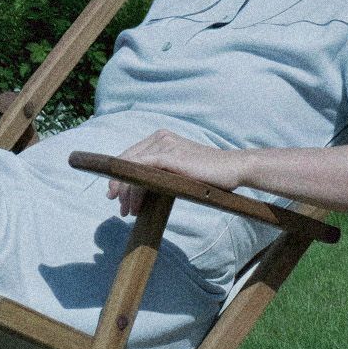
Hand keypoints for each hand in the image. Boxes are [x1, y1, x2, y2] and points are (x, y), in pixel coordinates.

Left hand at [109, 130, 232, 216]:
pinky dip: (130, 183)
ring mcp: (164, 144)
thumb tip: (140, 190)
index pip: (131, 156)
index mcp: (161, 138)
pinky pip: (141, 167)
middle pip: (127, 162)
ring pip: (132, 168)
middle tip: (121, 209)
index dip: (118, 176)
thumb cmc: (210, 173)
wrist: (233, 168)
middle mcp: (160, 137)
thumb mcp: (180, 170)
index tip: (114, 195)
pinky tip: (128, 198)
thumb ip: (161, 173)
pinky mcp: (169, 155)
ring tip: (128, 211)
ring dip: (127, 192)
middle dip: (120, 187)